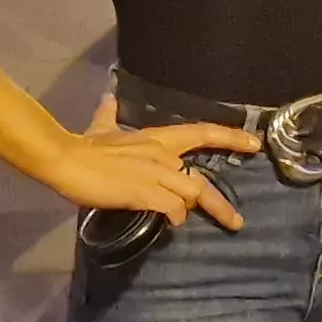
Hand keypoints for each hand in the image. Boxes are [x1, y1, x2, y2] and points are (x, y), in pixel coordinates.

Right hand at [41, 96, 258, 230]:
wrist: (67, 159)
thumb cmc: (85, 146)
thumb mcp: (102, 127)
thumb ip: (109, 115)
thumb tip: (108, 97)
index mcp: (157, 138)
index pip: (201, 132)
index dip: (230, 137)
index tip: (254, 144)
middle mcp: (163, 155)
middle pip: (201, 179)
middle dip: (221, 204)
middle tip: (237, 222)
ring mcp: (155, 173)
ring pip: (192, 193)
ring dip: (196, 210)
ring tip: (197, 223)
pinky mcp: (144, 192)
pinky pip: (172, 208)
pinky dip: (176, 217)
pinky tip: (171, 224)